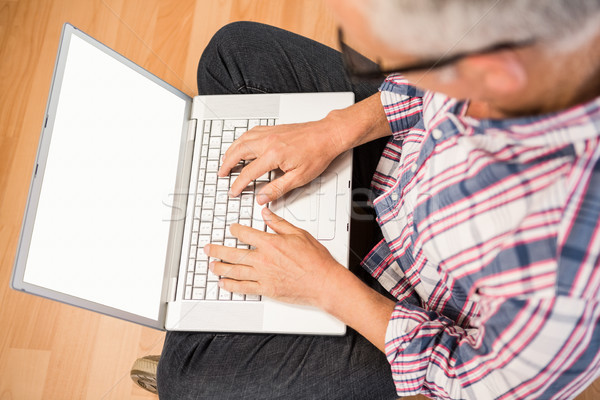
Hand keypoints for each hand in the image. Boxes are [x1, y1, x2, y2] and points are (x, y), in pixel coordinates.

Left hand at [203, 207, 344, 306]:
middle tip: (208, 249)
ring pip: (235, 271)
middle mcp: (263, 260)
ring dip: (220, 268)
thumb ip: (279, 223)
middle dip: (217, 250)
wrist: (324, 282)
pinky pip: (244, 288)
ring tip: (211, 265)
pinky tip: (224, 284)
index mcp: (270, 243)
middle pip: (233, 254)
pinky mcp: (267, 290)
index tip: (231, 229)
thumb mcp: (299, 234)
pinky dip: (232, 286)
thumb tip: (266, 213)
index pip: (245, 234)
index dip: (235, 230)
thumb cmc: (316, 260)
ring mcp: (263, 276)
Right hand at [218, 115, 345, 204]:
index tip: (233, 191)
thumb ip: (278, 188)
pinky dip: (241, 140)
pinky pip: (250, 132)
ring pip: (242, 140)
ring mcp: (270, 133)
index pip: (248, 172)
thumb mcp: (299, 178)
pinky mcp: (273, 129)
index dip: (238, 184)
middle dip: (227, 164)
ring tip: (225, 160)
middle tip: (221, 174)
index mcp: (274, 155)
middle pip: (238, 152)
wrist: (327, 135)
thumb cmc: (317, 153)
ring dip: (231, 151)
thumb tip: (262, 197)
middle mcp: (268, 142)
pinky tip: (240, 144)